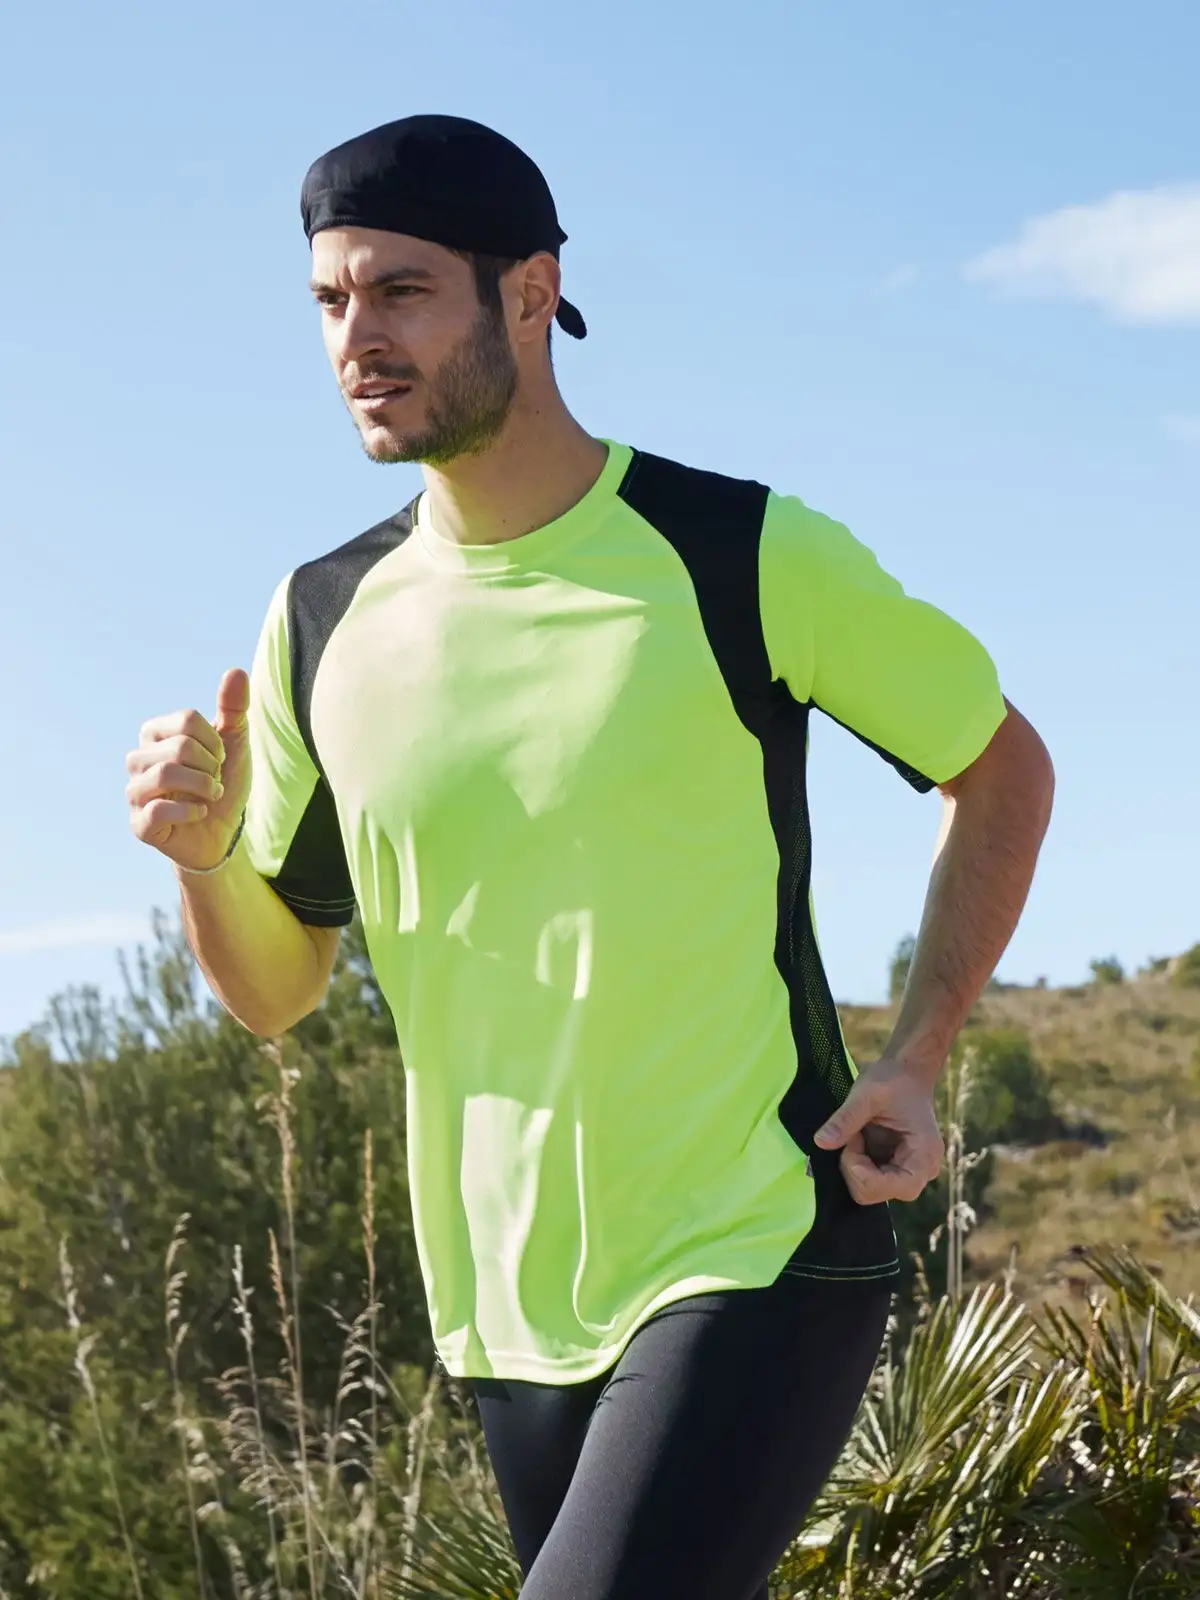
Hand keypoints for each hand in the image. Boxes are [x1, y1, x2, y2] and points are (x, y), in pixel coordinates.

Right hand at [126, 668, 251, 871]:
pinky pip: (158, 809)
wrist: (223, 833)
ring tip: (211, 795)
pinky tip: (201, 812)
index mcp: (155, 735)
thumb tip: (236, 670)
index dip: (215, 741)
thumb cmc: (223, 784)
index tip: (221, 759)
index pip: (186, 720)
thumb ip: (234, 708)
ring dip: (202, 786)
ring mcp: (135, 793)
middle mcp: (138, 760)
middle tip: (217, 780)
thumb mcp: (235, 744)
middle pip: (178, 747)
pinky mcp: (140, 824)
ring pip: (164, 774)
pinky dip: (191, 809)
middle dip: (211, 765)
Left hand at [813, 1057, 944, 1204]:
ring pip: (869, 1190)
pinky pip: (869, 1180)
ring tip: (857, 1134)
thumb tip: (820, 1142)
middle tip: (854, 1135)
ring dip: (854, 1166)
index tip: (852, 1142)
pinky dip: (856, 1164)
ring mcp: (907, 1172)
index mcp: (924, 1154)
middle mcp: (922, 1171)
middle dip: (855, 1168)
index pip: (893, 1187)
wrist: (906, 1070)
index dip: (863, 1174)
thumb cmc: (893, 1079)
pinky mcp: (894, 1169)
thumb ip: (844, 1120)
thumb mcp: (866, 1094)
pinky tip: (859, 1139)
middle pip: (877, 1194)